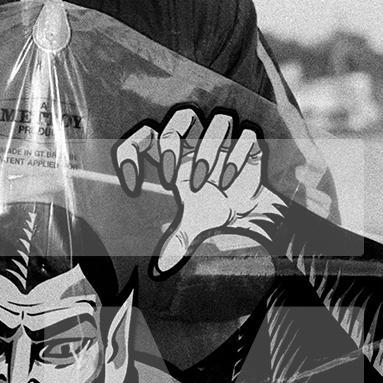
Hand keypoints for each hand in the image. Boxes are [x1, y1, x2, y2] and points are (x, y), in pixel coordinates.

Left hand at [113, 107, 280, 274]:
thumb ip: (176, 240)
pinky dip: (236, 157)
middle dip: (174, 140)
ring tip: (203, 184)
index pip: (146, 134)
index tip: (131, 184)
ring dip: (207, 152)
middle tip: (172, 176)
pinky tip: (228, 183)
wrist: (251, 213)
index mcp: (177, 153)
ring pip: (218, 121)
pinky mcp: (251, 143)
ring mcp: (227, 139)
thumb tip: (159, 269)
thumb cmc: (215, 209)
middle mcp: (200, 140)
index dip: (132, 151)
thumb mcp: (192, 225)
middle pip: (184, 113)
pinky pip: (246, 135)